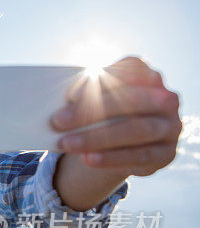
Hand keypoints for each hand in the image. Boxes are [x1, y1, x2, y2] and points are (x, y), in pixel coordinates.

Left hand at [51, 57, 181, 176]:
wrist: (121, 148)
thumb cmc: (104, 117)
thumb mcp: (96, 103)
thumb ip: (85, 99)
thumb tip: (57, 108)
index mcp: (148, 76)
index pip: (132, 69)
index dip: (104, 77)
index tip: (71, 92)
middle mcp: (165, 99)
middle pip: (133, 99)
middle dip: (93, 110)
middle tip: (57, 120)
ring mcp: (170, 126)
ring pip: (137, 129)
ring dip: (98, 137)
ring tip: (67, 144)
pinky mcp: (167, 154)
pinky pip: (140, 156)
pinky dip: (112, 158)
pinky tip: (88, 159)